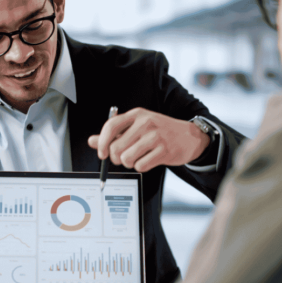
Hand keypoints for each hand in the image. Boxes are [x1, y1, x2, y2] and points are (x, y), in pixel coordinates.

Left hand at [88, 108, 209, 172]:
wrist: (189, 136)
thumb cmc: (160, 131)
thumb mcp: (137, 127)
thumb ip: (114, 134)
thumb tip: (91, 141)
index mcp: (136, 115)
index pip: (110, 126)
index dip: (101, 143)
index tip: (102, 153)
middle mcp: (145, 123)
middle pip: (116, 147)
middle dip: (116, 158)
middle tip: (123, 158)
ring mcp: (155, 136)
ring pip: (127, 158)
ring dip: (129, 163)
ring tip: (137, 158)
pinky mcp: (164, 150)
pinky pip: (141, 166)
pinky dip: (141, 167)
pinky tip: (148, 160)